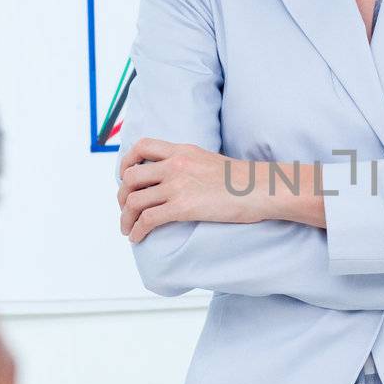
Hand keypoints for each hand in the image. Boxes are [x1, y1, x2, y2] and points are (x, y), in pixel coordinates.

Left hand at [117, 138, 261, 241]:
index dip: (127, 162)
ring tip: (128, 229)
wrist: (260, 189)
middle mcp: (175, 164)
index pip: (142, 146)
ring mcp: (177, 185)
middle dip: (122, 196)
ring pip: (134, 200)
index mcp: (182, 150)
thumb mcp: (210, 160)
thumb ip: (189, 164)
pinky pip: (148, 219)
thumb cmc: (243, 180)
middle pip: (131, 177)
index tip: (125, 178)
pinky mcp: (182, 207)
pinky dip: (137, 230)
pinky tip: (138, 237)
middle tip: (125, 209)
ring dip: (126, 218)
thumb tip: (178, 178)